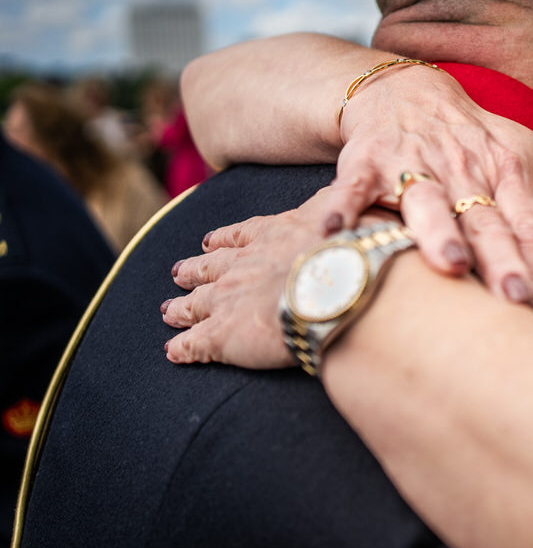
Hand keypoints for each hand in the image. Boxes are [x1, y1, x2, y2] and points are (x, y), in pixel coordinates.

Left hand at [162, 187, 353, 368]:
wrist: (338, 288)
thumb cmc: (352, 251)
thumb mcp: (350, 210)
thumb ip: (341, 203)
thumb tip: (343, 195)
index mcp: (271, 235)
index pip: (241, 235)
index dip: (225, 240)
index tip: (210, 242)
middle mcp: (241, 265)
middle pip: (209, 267)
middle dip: (193, 269)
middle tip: (177, 272)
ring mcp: (227, 299)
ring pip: (193, 304)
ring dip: (179, 307)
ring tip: (167, 310)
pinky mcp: (222, 336)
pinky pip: (194, 343)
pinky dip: (182, 347)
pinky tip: (173, 352)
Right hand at [325, 65, 532, 316]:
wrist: (406, 91)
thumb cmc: (472, 135)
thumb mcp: (524, 150)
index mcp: (505, 171)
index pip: (529, 226)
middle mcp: (463, 170)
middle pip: (486, 222)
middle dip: (501, 261)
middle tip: (515, 301)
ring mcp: (413, 165)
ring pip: (429, 203)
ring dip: (438, 233)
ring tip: (450, 266)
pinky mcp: (366, 162)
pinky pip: (353, 187)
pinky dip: (342, 206)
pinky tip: (335, 231)